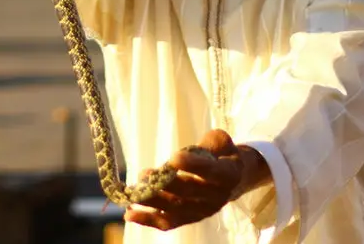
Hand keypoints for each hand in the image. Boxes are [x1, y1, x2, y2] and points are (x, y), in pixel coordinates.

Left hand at [124, 130, 252, 231]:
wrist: (234, 178)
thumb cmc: (222, 153)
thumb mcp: (220, 141)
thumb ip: (207, 144)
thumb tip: (186, 154)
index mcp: (228, 174)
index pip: (210, 171)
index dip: (192, 165)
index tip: (173, 157)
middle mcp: (216, 197)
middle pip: (188, 193)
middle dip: (164, 184)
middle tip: (144, 174)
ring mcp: (202, 211)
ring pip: (175, 209)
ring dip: (152, 201)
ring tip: (132, 191)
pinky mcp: (189, 218)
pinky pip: (168, 222)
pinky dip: (148, 220)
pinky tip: (129, 214)